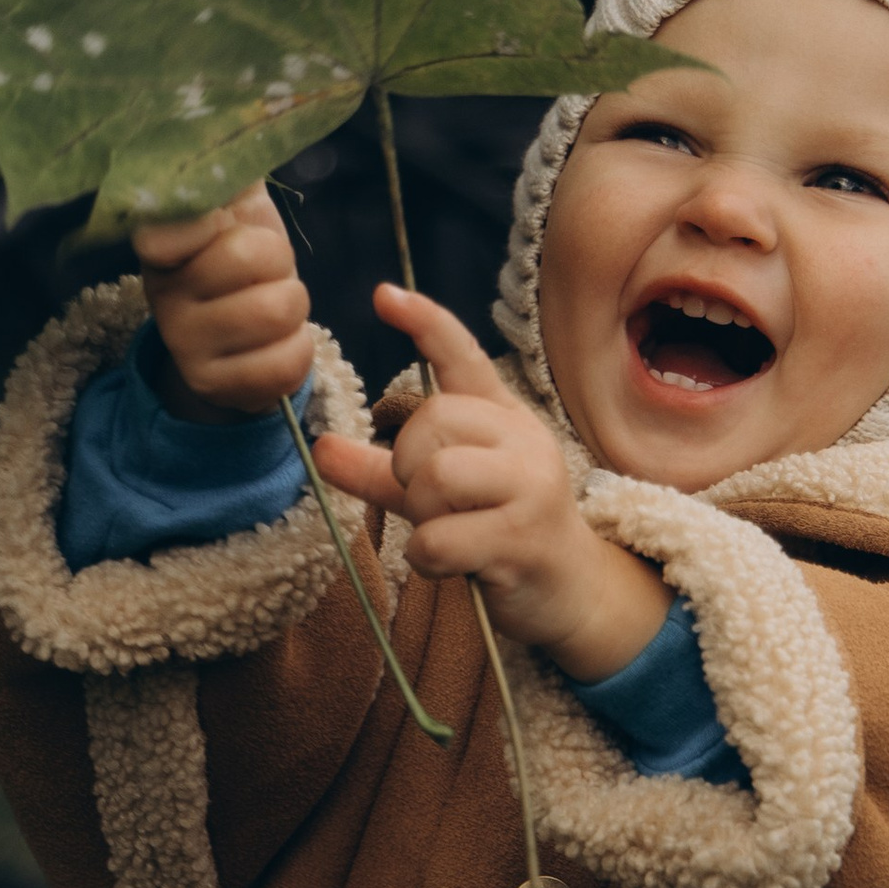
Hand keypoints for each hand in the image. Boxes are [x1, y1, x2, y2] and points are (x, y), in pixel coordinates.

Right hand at [134, 184, 312, 421]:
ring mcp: (186, 347)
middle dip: (277, 257)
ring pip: (278, 308)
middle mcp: (161, 296)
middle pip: (248, 256)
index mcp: (158, 244)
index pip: (173, 218)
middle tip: (264, 269)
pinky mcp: (218, 388)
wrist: (239, 344)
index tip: (224, 223)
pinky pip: (289, 361)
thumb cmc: (239, 260)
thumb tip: (244, 113)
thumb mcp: (233, 207)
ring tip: (272, 301)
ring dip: (294, 301)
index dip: (218, 217)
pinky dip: (300, 348)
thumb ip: (230, 168)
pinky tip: (278, 342)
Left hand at [313, 283, 668, 679]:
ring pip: (435, 477)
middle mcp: (523, 441)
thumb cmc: (500, 533)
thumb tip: (321, 448)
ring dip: (421, 515)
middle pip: (432, 421)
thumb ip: (383, 470)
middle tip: (429, 502)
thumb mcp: (440, 495)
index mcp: (503, 418)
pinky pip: (439, 539)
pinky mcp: (523, 539)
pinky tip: (454, 566)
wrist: (568, 591)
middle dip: (409, 465)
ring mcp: (530, 487)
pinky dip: (428, 559)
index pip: (463, 357)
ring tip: (446, 534)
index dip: (425, 324)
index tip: (382, 296)